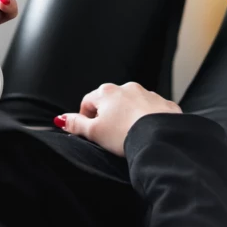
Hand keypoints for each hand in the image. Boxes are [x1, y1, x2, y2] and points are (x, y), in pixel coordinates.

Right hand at [55, 82, 182, 156]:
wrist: (161, 139)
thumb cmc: (125, 134)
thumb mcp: (94, 132)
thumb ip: (75, 124)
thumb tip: (61, 119)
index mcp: (106, 92)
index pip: (87, 102)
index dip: (85, 118)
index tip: (90, 131)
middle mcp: (127, 88)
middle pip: (110, 101)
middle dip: (108, 115)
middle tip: (109, 134)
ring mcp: (148, 94)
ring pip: (131, 104)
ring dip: (127, 115)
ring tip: (129, 133)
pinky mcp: (166, 104)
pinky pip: (152, 109)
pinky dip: (147, 117)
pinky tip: (147, 131)